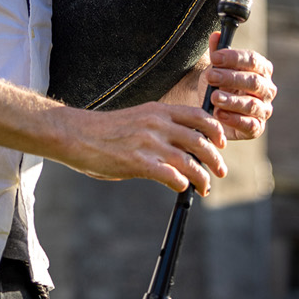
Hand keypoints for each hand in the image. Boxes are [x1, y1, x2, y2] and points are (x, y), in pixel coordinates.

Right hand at [50, 100, 228, 195]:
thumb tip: (180, 149)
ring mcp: (149, 143)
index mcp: (157, 110)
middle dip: (215, 158)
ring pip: (190, 161)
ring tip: (205, 187)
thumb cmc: (104, 130)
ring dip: (202, 177)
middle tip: (221, 170)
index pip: (198, 115)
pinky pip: (172, 176)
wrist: (76, 134)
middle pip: (200, 140)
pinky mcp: (139, 162)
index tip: (221, 143)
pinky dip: (182, 184)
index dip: (215, 130)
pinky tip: (181, 188)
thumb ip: (159, 128)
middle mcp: (157, 123)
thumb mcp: (137, 118)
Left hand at [201, 32, 275, 140]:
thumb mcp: (216, 67)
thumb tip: (216, 36)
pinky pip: (250, 125)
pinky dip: (234, 119)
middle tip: (211, 77)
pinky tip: (219, 114)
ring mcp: (264, 110)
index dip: (234, 58)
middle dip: (231, 78)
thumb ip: (217, 52)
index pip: (253, 60)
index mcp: (261, 69)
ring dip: (232, 101)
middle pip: (253, 82)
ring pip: (251, 104)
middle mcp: (267, 89)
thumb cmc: (219, 83)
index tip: (215, 57)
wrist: (214, 109)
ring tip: (214, 97)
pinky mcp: (257, 128)